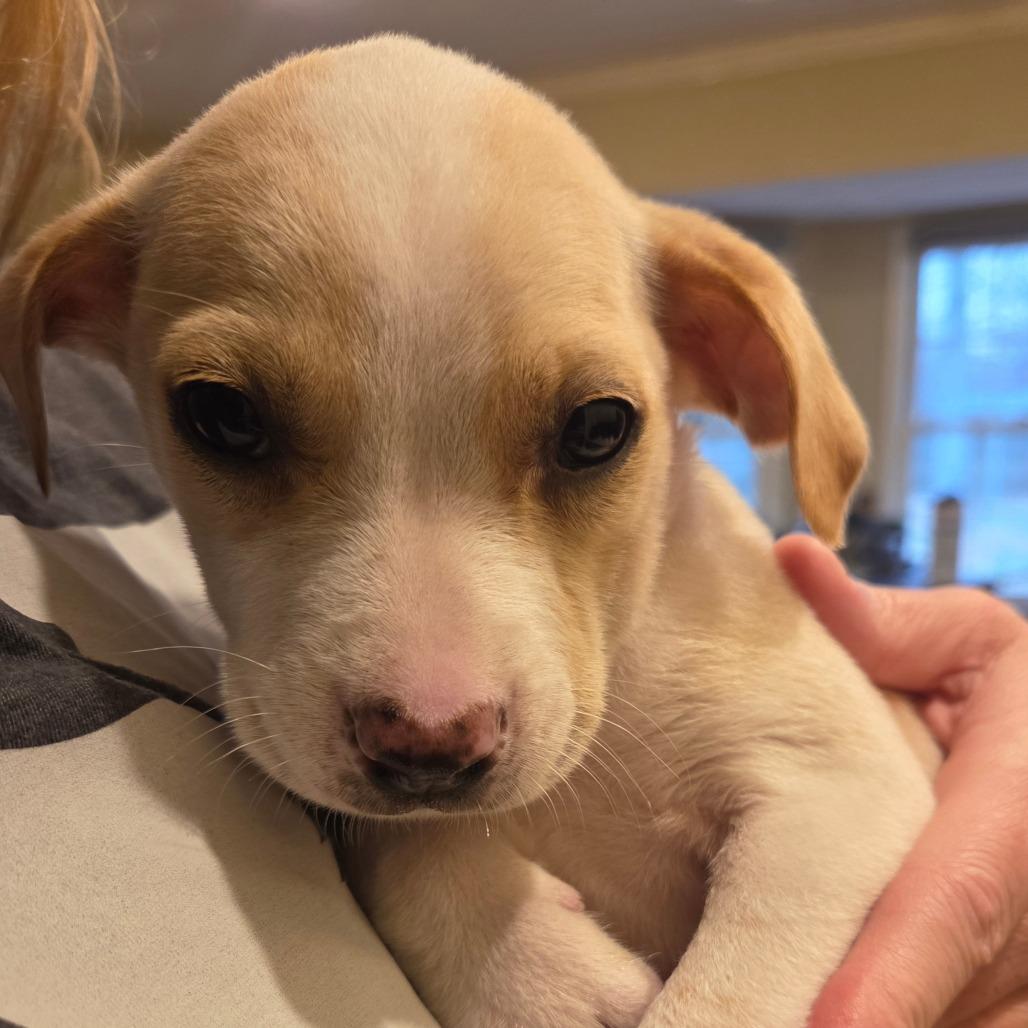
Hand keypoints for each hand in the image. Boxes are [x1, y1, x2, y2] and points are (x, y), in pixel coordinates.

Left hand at [774, 535, 1027, 1027]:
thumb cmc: (1025, 698)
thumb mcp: (971, 644)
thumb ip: (884, 622)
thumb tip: (791, 557)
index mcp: (1019, 802)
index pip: (960, 894)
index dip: (898, 970)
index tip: (830, 1023)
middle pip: (958, 991)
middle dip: (856, 1018)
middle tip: (736, 1025)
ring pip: (974, 1025)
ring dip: (878, 1025)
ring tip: (754, 1020)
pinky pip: (984, 1027)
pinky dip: (910, 1021)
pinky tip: (817, 1012)